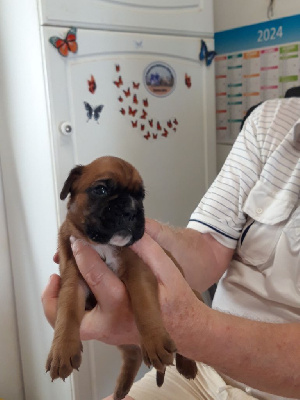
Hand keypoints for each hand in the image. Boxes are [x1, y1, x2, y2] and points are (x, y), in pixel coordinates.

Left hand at [42, 230, 204, 354]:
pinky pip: (82, 323)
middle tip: (55, 275)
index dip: (85, 256)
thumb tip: (126, 232)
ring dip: (61, 306)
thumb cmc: (178, 300)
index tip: (76, 240)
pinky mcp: (107, 334)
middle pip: (72, 318)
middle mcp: (111, 324)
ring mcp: (107, 333)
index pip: (97, 279)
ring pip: (74, 325)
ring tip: (61, 280)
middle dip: (56, 299)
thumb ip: (149, 250)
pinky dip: (74, 308)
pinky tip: (79, 287)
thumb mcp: (169, 271)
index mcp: (126, 307)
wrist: (188, 330)